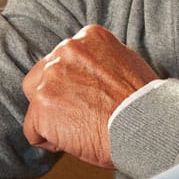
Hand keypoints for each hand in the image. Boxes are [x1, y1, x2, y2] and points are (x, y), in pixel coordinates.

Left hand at [20, 24, 157, 168]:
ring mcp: (50, 78)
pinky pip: (33, 130)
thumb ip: (101, 62)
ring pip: (36, 101)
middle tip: (82, 114)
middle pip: (42, 75)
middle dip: (56, 96)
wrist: (146, 125)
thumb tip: (90, 76)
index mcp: (88, 37)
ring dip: (52, 118)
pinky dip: (49, 141)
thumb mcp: (127, 64)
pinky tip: (73, 142)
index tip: (92, 98)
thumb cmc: (144, 104)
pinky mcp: (42, 106)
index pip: (65, 59)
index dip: (76, 84)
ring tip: (80, 129)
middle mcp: (65, 51)